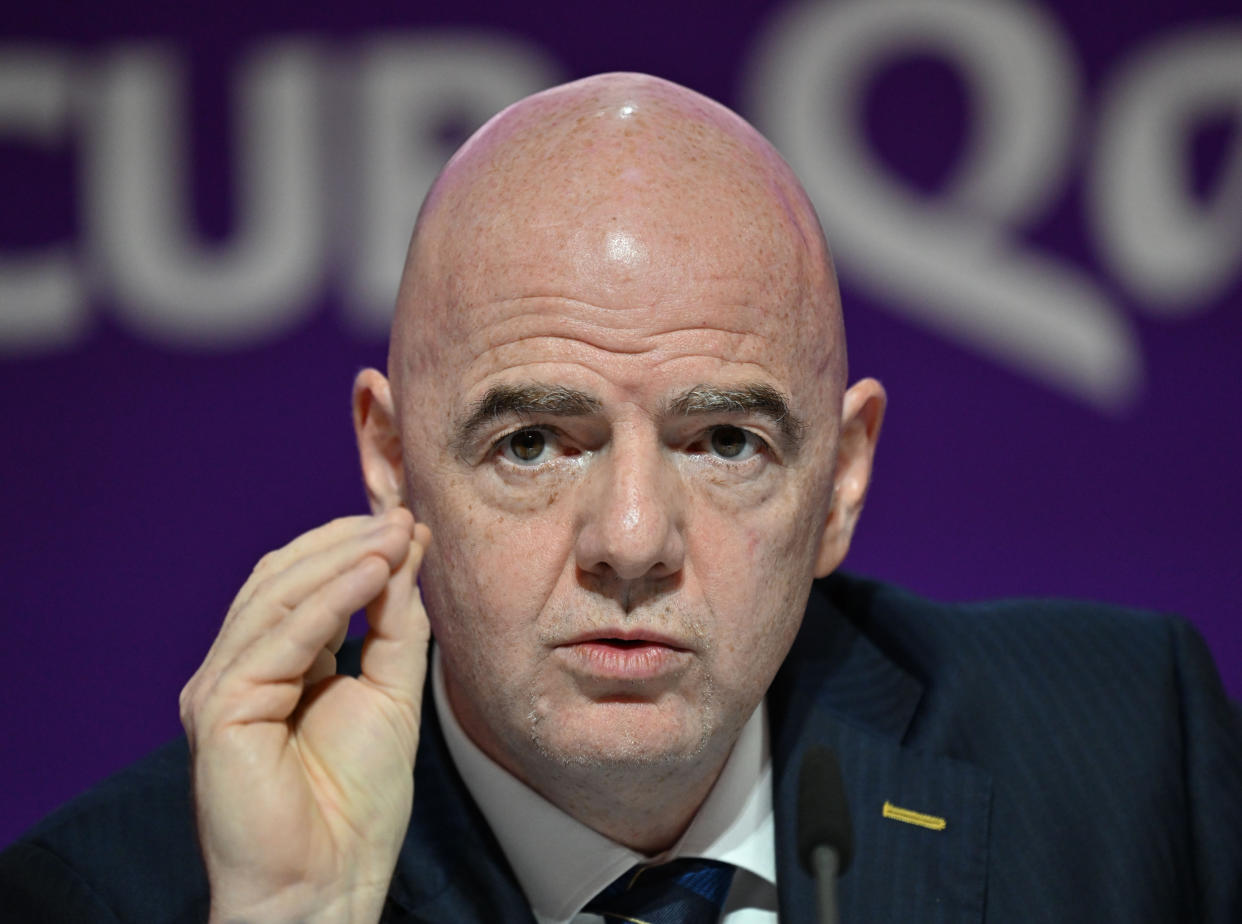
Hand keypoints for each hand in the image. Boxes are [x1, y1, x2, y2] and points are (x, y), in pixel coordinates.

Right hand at [179, 508, 430, 922]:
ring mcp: (222, 688)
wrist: (329, 882)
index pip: (301, 586)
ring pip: (276, 597)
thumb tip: (406, 553)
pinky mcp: (221, 709)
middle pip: (282, 580)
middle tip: (403, 518)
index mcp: (273, 667)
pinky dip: (328, 599)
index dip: (352, 548)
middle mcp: (238, 670)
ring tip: (395, 535)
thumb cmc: (355, 806)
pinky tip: (372, 572)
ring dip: (340, 559)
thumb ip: (394, 625)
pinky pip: (279, 638)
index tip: (408, 522)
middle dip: (345, 542)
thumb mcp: (391, 693)